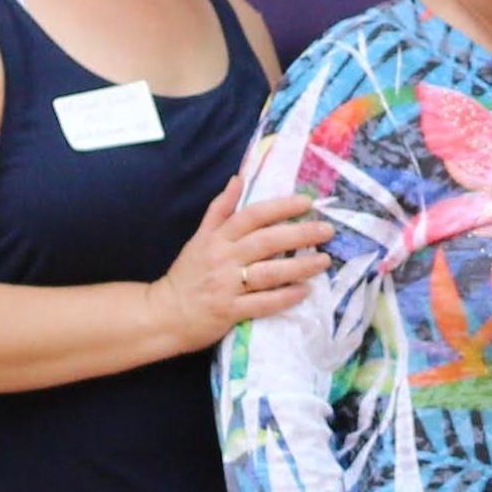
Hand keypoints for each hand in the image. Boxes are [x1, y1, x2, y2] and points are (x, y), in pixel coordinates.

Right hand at [159, 185, 329, 350]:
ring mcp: (227, 286)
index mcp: (217, 238)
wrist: (164, 313)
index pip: (252, 216)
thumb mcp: (199, 237)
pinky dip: (285, 297)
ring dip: (300, 266)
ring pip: (269, 272)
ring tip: (324, 260)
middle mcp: (224, 258)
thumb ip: (220, 209)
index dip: (280, 207)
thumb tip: (239, 178)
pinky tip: (305, 291)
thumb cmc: (187, 274)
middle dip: (299, 234)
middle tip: (327, 230)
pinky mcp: (230, 311)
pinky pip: (263, 303)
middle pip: (267, 241)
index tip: (307, 202)